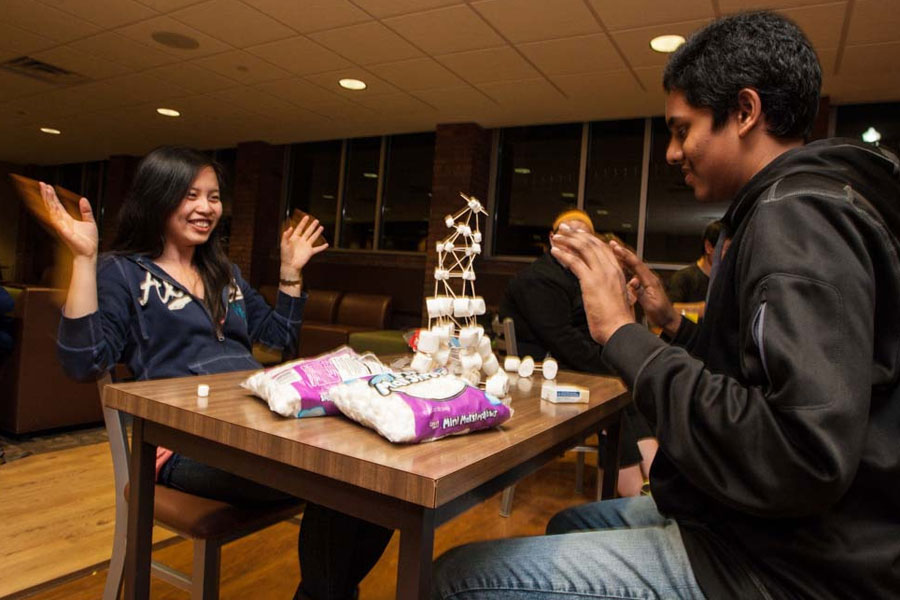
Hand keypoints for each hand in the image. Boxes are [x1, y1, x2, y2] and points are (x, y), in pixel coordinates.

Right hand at [39, 182, 97, 259]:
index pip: (57, 205)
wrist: (89, 253)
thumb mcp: (89, 222)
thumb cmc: (88, 241)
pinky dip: (55, 214)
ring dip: (49, 201)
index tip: (48, 186)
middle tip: (42, 184)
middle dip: (47, 195)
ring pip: (53, 211)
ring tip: (46, 190)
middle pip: (52, 206)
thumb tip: (83, 199)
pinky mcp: (65, 232)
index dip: (52, 196)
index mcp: (67, 219)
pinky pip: (58, 222)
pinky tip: (52, 206)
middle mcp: (62, 222)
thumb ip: (86, 211)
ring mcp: (62, 227)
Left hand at [280, 215, 327, 275]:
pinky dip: (322, 247)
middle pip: (308, 231)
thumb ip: (286, 235)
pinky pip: (318, 249)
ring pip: (313, 237)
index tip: (306, 216)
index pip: (299, 228)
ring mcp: (306, 246)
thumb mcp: (283, 244)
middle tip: (316, 220)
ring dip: (317, 233)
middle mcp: (301, 241)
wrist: (290, 265)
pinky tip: (327, 245)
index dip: (303, 222)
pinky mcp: (310, 252)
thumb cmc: (285, 255)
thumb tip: (291, 228)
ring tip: (321, 227)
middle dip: (312, 226)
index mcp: (294, 238)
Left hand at [549, 226, 634, 344]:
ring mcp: (601, 274)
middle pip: (592, 244)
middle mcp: (611, 269)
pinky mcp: (590, 282)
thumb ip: (610, 288)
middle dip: (576, 234)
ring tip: (557, 235)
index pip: (603, 248)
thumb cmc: (618, 320)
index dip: (589, 238)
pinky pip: (574, 262)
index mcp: (618, 272)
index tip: (579, 233)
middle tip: (565, 228)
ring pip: (583, 249)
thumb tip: (602, 288)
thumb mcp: (618, 298)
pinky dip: (563, 255)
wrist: (620, 329)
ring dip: (568, 240)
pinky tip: (554, 251)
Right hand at [608, 241, 680, 335]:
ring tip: (613, 251)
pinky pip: (634, 272)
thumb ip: (641, 293)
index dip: (626, 255)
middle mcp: (650, 278)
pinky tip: (620, 265)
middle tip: (612, 244)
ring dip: (624, 258)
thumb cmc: (661, 313)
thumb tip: (633, 281)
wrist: (668, 319)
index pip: (636, 264)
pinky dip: (626, 266)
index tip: (616, 248)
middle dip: (623, 252)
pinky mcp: (645, 285)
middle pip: (635, 262)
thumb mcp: (650, 305)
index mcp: (651, 281)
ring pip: (634, 266)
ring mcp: (648, 281)